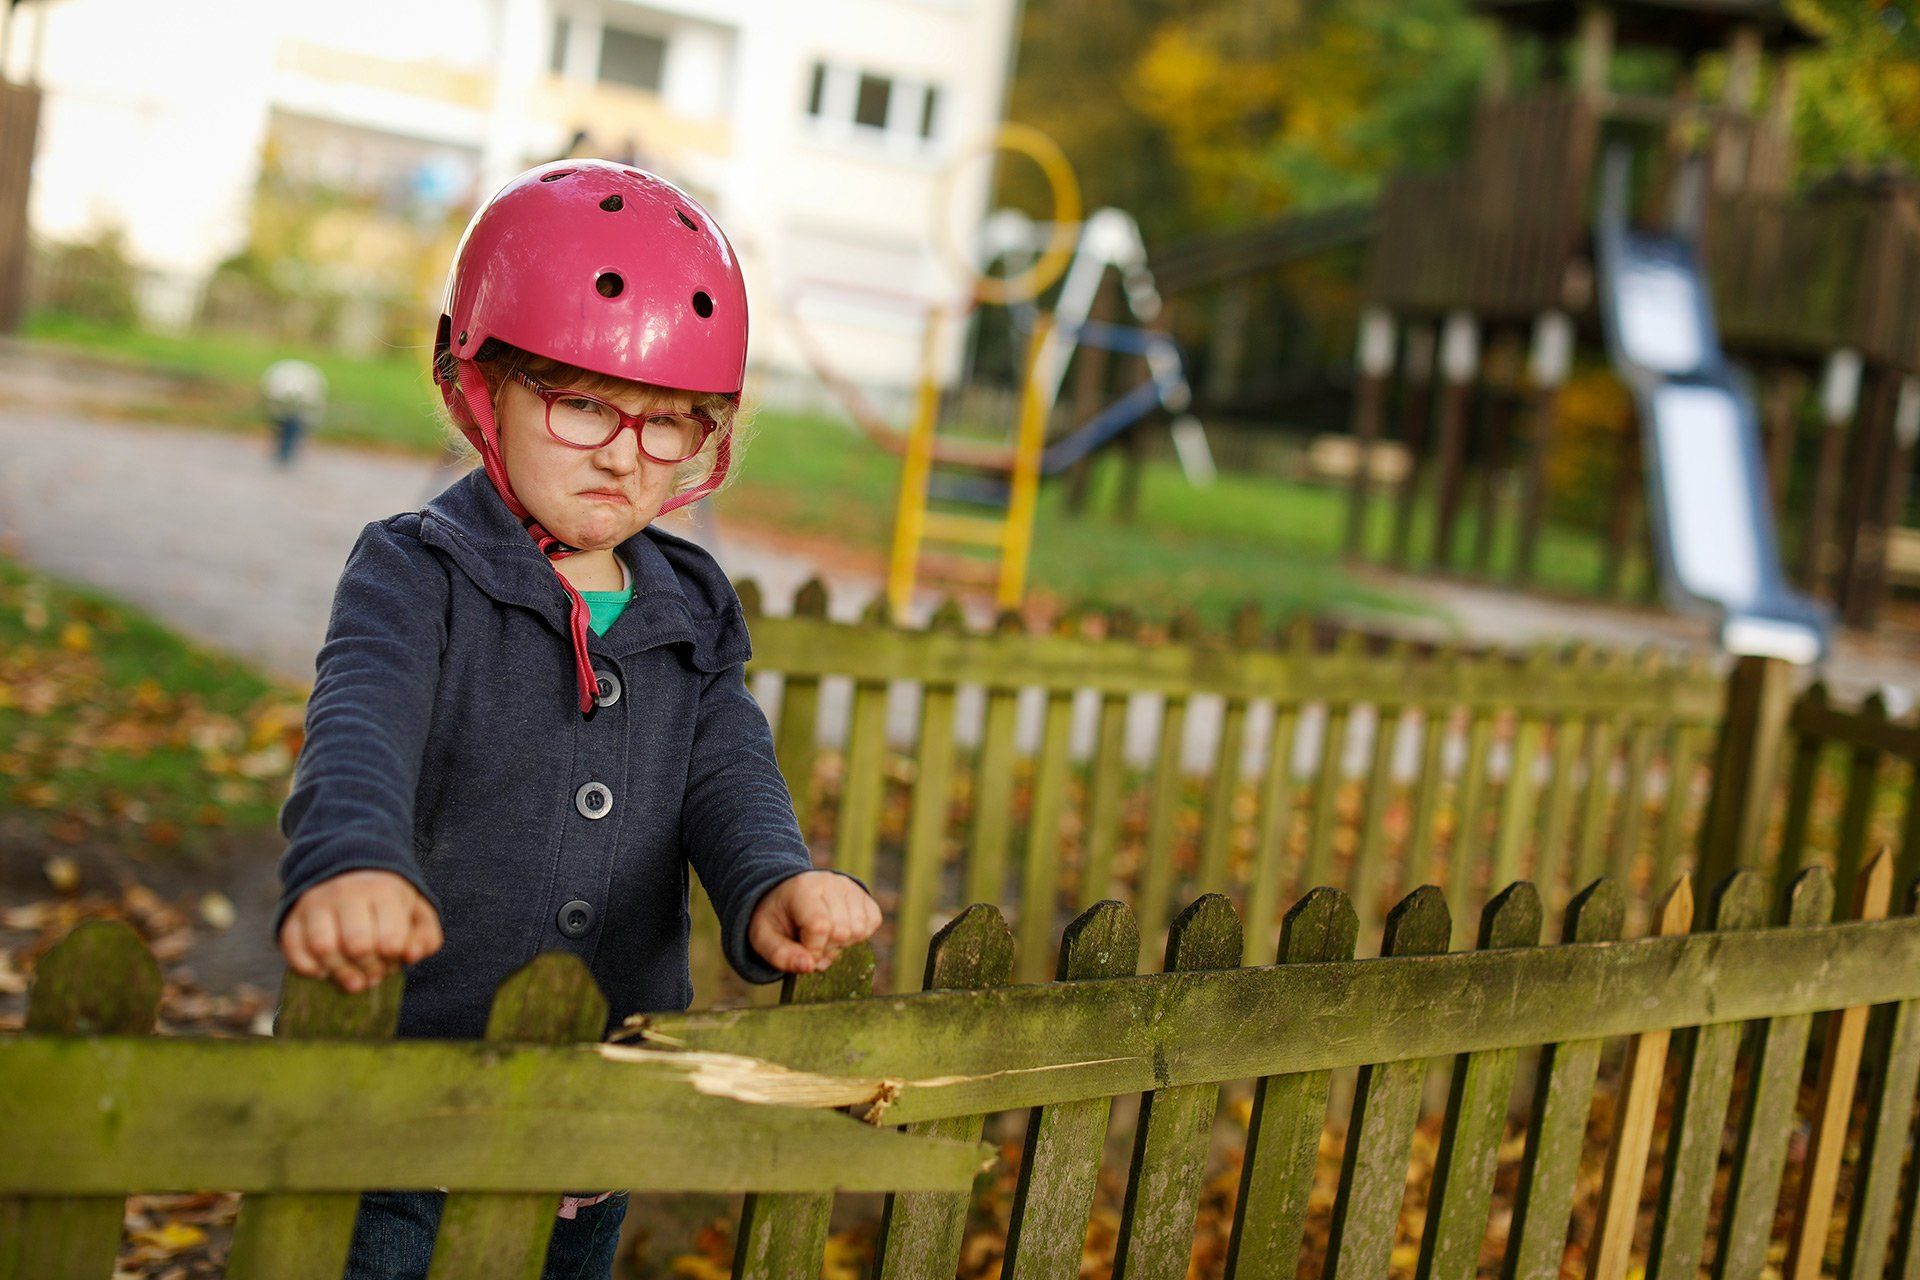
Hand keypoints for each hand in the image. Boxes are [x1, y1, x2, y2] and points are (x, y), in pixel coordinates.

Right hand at [278, 869, 443, 993]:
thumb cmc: (388, 902)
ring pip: (323, 948)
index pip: (390, 939)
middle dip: (369, 970)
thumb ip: (426, 937)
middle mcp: (345, 893)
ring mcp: (314, 903)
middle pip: (357, 946)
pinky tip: (326, 970)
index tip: (393, 958)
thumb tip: (411, 955)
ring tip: (353, 979)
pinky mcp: (292, 917)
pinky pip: (293, 950)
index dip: (393, 960)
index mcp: (382, 891)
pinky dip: (309, 969)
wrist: (349, 870)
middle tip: (374, 974)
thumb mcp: (417, 913)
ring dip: (340, 973)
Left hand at [747, 871, 881, 974]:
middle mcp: (829, 882)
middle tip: (810, 943)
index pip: (820, 926)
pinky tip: (839, 930)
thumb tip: (808, 966)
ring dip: (842, 944)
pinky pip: (873, 922)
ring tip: (824, 937)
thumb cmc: (776, 919)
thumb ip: (781, 955)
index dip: (813, 949)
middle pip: (842, 931)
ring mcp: (849, 886)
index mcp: (802, 889)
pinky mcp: (863, 893)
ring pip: (859, 930)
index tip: (801, 951)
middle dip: (826, 948)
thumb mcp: (764, 938)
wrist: (787, 895)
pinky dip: (858, 935)